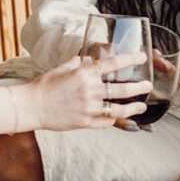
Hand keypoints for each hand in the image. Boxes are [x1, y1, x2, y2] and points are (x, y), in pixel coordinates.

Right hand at [22, 54, 151, 130]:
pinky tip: (120, 117)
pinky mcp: (86, 122)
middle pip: (122, 89)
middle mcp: (89, 90)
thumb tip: (88, 60)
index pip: (113, 64)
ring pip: (118, 109)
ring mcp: (89, 108)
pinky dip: (114, 119)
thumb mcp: (62, 68)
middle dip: (139, 87)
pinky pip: (106, 122)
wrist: (31, 106)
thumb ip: (79, 64)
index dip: (130, 60)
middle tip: (148, 86)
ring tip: (141, 106)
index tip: (142, 58)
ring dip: (133, 108)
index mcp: (84, 73)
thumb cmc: (45, 85)